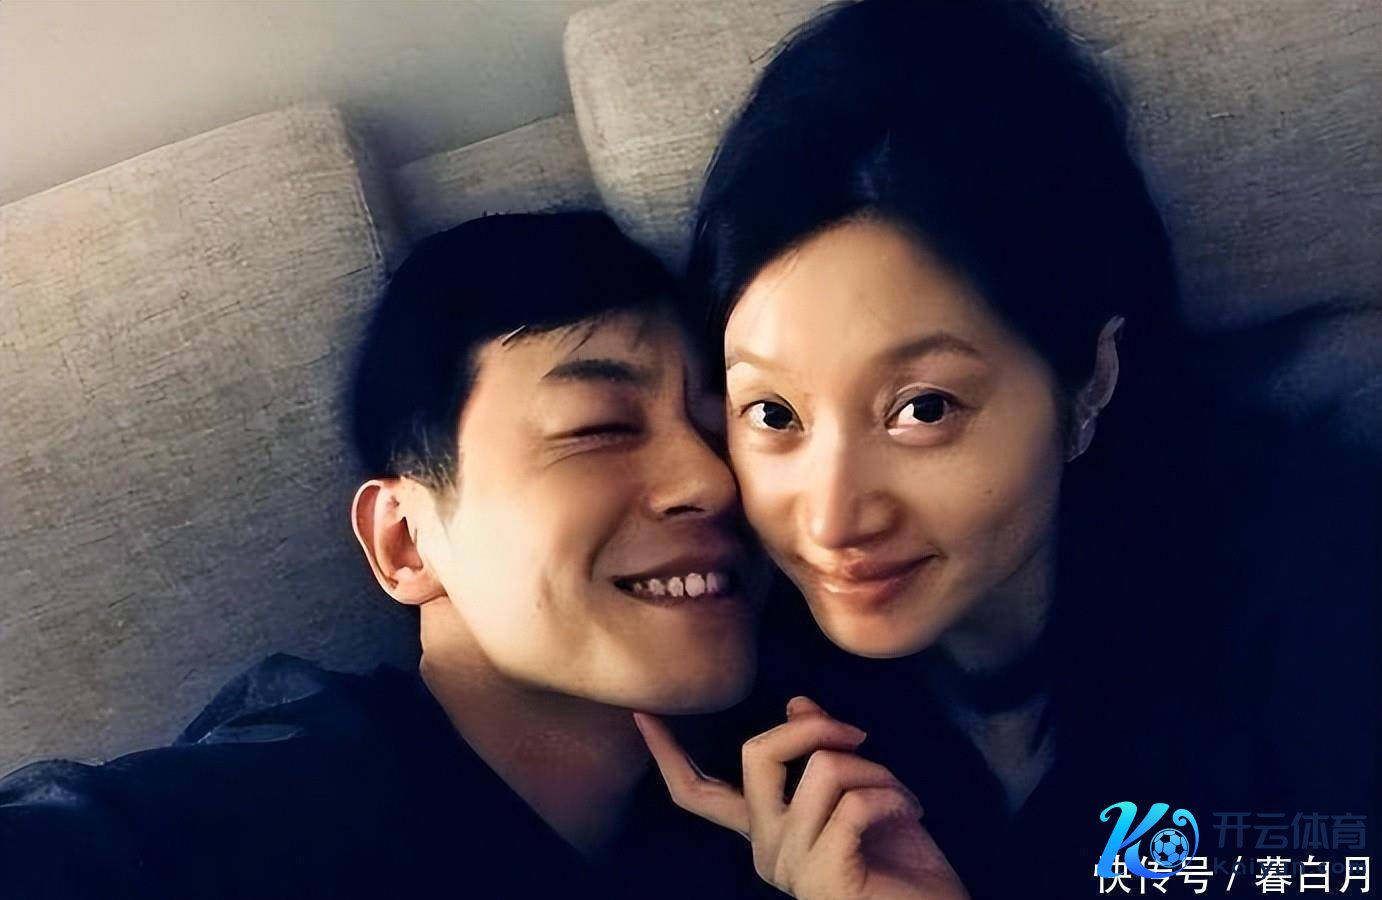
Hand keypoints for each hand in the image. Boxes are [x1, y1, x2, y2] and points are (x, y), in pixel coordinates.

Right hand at [634, 697, 969, 899]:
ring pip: (821, 770)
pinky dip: (893, 796)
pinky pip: (853, 804)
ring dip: (876, 770)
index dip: (667, 754)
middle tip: (860, 737)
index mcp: (764, 831)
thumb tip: (796, 702)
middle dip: (815, 726)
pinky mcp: (824, 878)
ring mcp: (790, 867)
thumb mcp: (862, 793)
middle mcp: (765, 850)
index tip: (641, 714)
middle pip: (757, 753)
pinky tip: (911, 812)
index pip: (697, 793)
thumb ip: (822, 754)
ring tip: (902, 795)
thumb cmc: (906, 866)